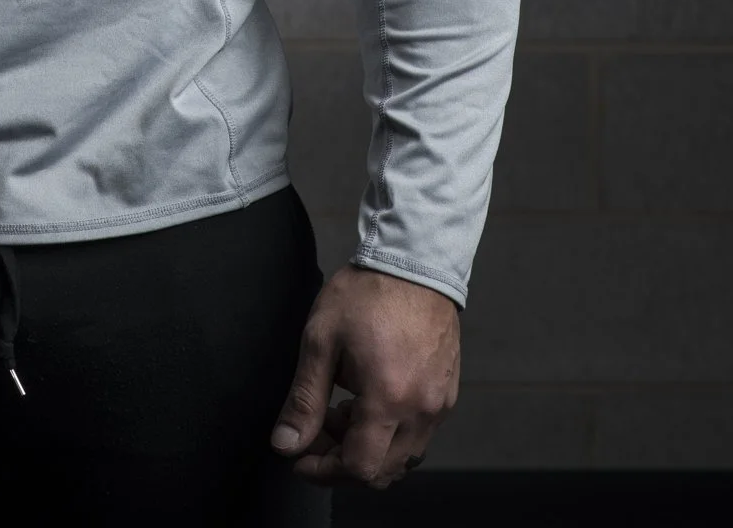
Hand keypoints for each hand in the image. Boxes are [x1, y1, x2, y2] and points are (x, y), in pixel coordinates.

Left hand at [269, 263, 459, 488]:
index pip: (359, 468)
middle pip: (382, 471)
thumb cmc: (365, 294)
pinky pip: (418, 435)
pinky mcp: (447, 394)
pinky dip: (390, 434)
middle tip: (316, 432)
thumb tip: (285, 444)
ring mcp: (440, 405)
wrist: (413, 261)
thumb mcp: (321, 341)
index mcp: (388, 399)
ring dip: (368, 449)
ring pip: (402, 457)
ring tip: (340, 411)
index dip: (323, 471)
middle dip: (342, 462)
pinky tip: (368, 402)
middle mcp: (422, 411)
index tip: (299, 457)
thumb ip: (304, 399)